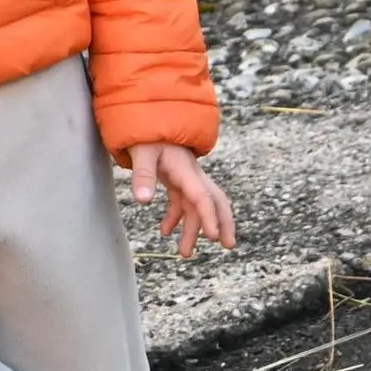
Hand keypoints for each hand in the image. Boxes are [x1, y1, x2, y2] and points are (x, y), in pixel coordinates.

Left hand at [131, 143, 237, 258]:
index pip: (202, 197)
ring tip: (185, 253)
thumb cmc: (147, 134)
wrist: (148, 117)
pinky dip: (175, 218)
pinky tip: (164, 231)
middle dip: (223, 223)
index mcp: (186, 171)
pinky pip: (181, 203)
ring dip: (193, 229)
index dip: (209, 217)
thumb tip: (142, 201)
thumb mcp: (142, 153)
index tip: (214, 237)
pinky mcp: (176, 179)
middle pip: (215, 201)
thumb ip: (143, 175)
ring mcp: (185, 178)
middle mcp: (191, 176)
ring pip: (196, 207)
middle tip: (227, 245)